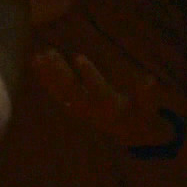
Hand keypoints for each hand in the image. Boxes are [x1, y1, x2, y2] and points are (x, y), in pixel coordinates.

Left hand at [31, 49, 178, 147]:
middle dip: (60, 72)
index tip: (78, 56)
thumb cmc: (143, 114)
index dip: (88, 74)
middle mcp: (92, 110)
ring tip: (38, 55)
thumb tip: (149, 80)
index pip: (97, 89)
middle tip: (50, 53)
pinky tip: (37, 62)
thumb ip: (148, 96)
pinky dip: (46, 79)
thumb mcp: (149, 107)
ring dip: (49, 74)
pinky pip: (58, 93)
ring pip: (61, 92)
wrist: (131, 133)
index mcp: (111, 107)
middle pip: (73, 91)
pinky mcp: (75, 108)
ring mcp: (81, 110)